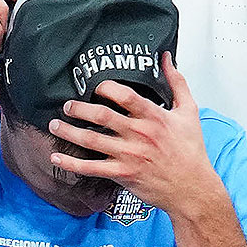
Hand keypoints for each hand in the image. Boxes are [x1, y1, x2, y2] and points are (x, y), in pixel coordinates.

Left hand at [50, 60, 228, 215]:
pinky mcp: (122, 175)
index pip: (126, 96)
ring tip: (54, 125)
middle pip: (101, 116)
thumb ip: (177, 82)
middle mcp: (139, 135)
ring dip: (68, 132)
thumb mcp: (189, 112)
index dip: (107, 88)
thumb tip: (167, 58)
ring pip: (91, 141)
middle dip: (78, 108)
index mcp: (154, 117)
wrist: (192, 188)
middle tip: (67, 105)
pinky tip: (57, 157)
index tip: (95, 86)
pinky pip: (91, 168)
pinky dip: (71, 163)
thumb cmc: (190, 150)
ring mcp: (129, 156)